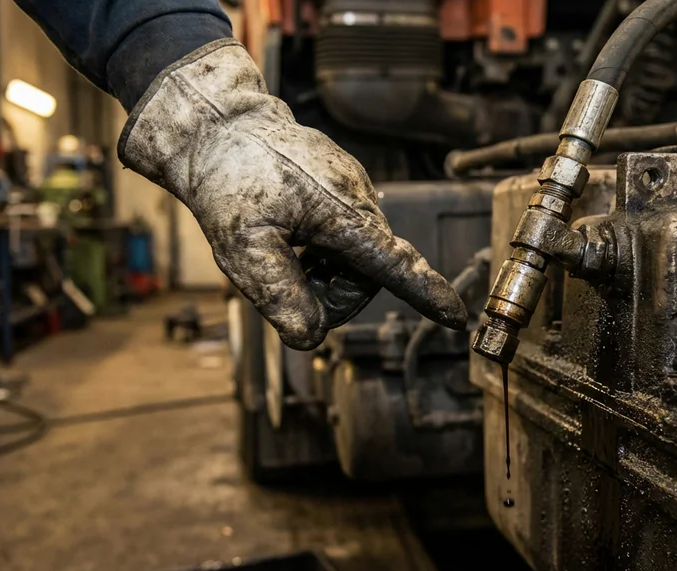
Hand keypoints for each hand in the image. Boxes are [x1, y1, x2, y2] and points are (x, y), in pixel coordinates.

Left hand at [119, 39, 466, 349]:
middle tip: (286, 283)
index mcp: (343, 215)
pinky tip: (289, 237)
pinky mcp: (340, 186)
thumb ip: (280, 295)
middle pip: (367, 274)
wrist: (219, 126)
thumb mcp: (243, 248)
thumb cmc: (231, 180)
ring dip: (323, 270)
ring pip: (355, 256)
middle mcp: (358, 199)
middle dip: (331, 292)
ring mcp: (352, 189)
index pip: (395, 265)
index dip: (426, 295)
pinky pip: (343, 233)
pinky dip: (320, 249)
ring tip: (282, 253)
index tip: (456, 318)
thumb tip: (309, 337)